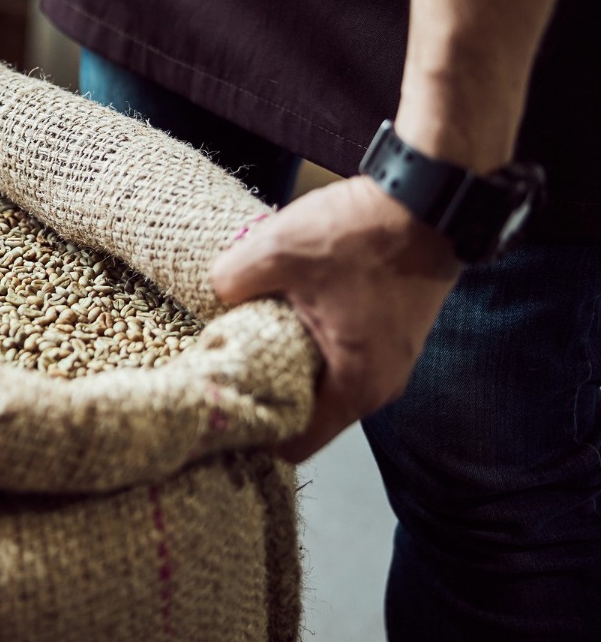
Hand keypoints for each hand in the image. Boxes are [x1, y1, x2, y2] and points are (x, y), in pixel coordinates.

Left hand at [209, 176, 461, 462]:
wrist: (427, 197)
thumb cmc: (363, 234)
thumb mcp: (278, 251)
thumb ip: (232, 279)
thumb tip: (214, 291)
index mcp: (355, 385)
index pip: (297, 443)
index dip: (256, 432)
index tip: (223, 411)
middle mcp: (379, 384)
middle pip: (310, 413)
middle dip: (267, 394)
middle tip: (225, 371)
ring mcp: (391, 359)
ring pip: (326, 380)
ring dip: (290, 363)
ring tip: (250, 338)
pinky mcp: (392, 332)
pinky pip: (343, 354)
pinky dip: (314, 342)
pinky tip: (287, 314)